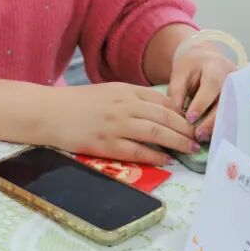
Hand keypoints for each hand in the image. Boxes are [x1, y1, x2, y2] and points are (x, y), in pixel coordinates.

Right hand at [39, 82, 198, 165]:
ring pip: (156, 133)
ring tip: (190, 148)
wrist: (49, 112)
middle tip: (200, 137)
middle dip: (186, 128)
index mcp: (124, 90)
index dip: (181, 112)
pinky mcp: (106, 144)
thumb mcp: (108, 92)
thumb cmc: (78, 103)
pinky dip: (155, 155)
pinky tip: (167, 159)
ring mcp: (115, 125)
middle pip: (164, 117)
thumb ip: (131, 98)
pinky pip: (137, 151)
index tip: (194, 120)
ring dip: (177, 142)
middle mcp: (123, 105)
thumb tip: (159, 110)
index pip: (161, 100)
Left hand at [167, 41, 236, 143]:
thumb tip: (177, 118)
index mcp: (216, 66)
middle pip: (226, 101)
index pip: (212, 85)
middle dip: (212, 121)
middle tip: (197, 135)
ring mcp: (240, 88)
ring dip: (218, 127)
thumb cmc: (190, 66)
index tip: (190, 118)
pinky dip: (223, 126)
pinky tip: (212, 136)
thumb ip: (176, 93)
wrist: (205, 57)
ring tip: (203, 137)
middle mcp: (233, 77)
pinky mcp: (241, 99)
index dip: (201, 104)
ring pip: (232, 111)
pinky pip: (233, 115)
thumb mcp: (179, 75)